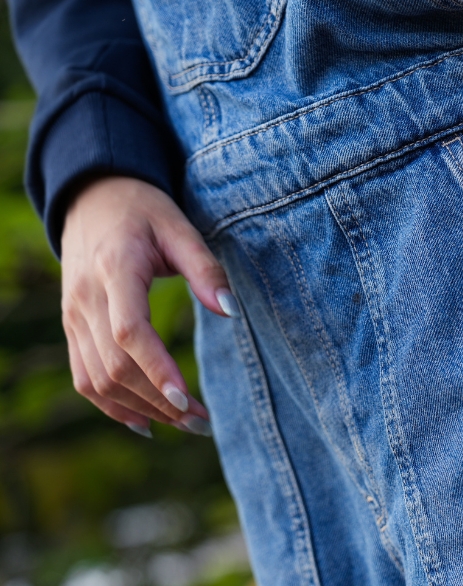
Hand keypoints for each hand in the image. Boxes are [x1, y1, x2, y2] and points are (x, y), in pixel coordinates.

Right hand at [61, 176, 235, 436]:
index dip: (156, 369)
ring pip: (97, 380)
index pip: (129, 331)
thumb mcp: (180, 227)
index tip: (186, 398)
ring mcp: (73, 316)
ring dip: (140, 409)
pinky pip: (84, 377)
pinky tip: (145, 422)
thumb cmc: (144, 211)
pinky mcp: (71, 327)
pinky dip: (111, 405)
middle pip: (115, 366)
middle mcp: (86, 299)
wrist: (92, 198)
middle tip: (202, 422)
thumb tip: (232, 312)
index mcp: (115, 270)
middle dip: (159, 400)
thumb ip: (206, 269)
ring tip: (184, 424)